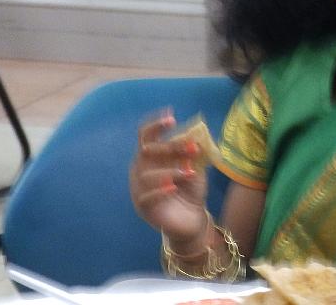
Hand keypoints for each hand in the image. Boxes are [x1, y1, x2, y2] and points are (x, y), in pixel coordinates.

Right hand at [129, 111, 208, 244]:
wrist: (191, 218)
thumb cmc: (190, 189)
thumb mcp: (195, 167)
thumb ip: (193, 152)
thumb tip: (196, 134)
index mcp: (152, 157)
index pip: (146, 136)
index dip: (156, 125)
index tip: (171, 117)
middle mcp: (141, 170)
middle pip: (146, 152)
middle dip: (170, 147)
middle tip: (193, 149)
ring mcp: (139, 189)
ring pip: (146, 174)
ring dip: (170, 170)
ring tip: (189, 172)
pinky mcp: (143, 207)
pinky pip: (145, 196)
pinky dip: (159, 191)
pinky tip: (173, 187)